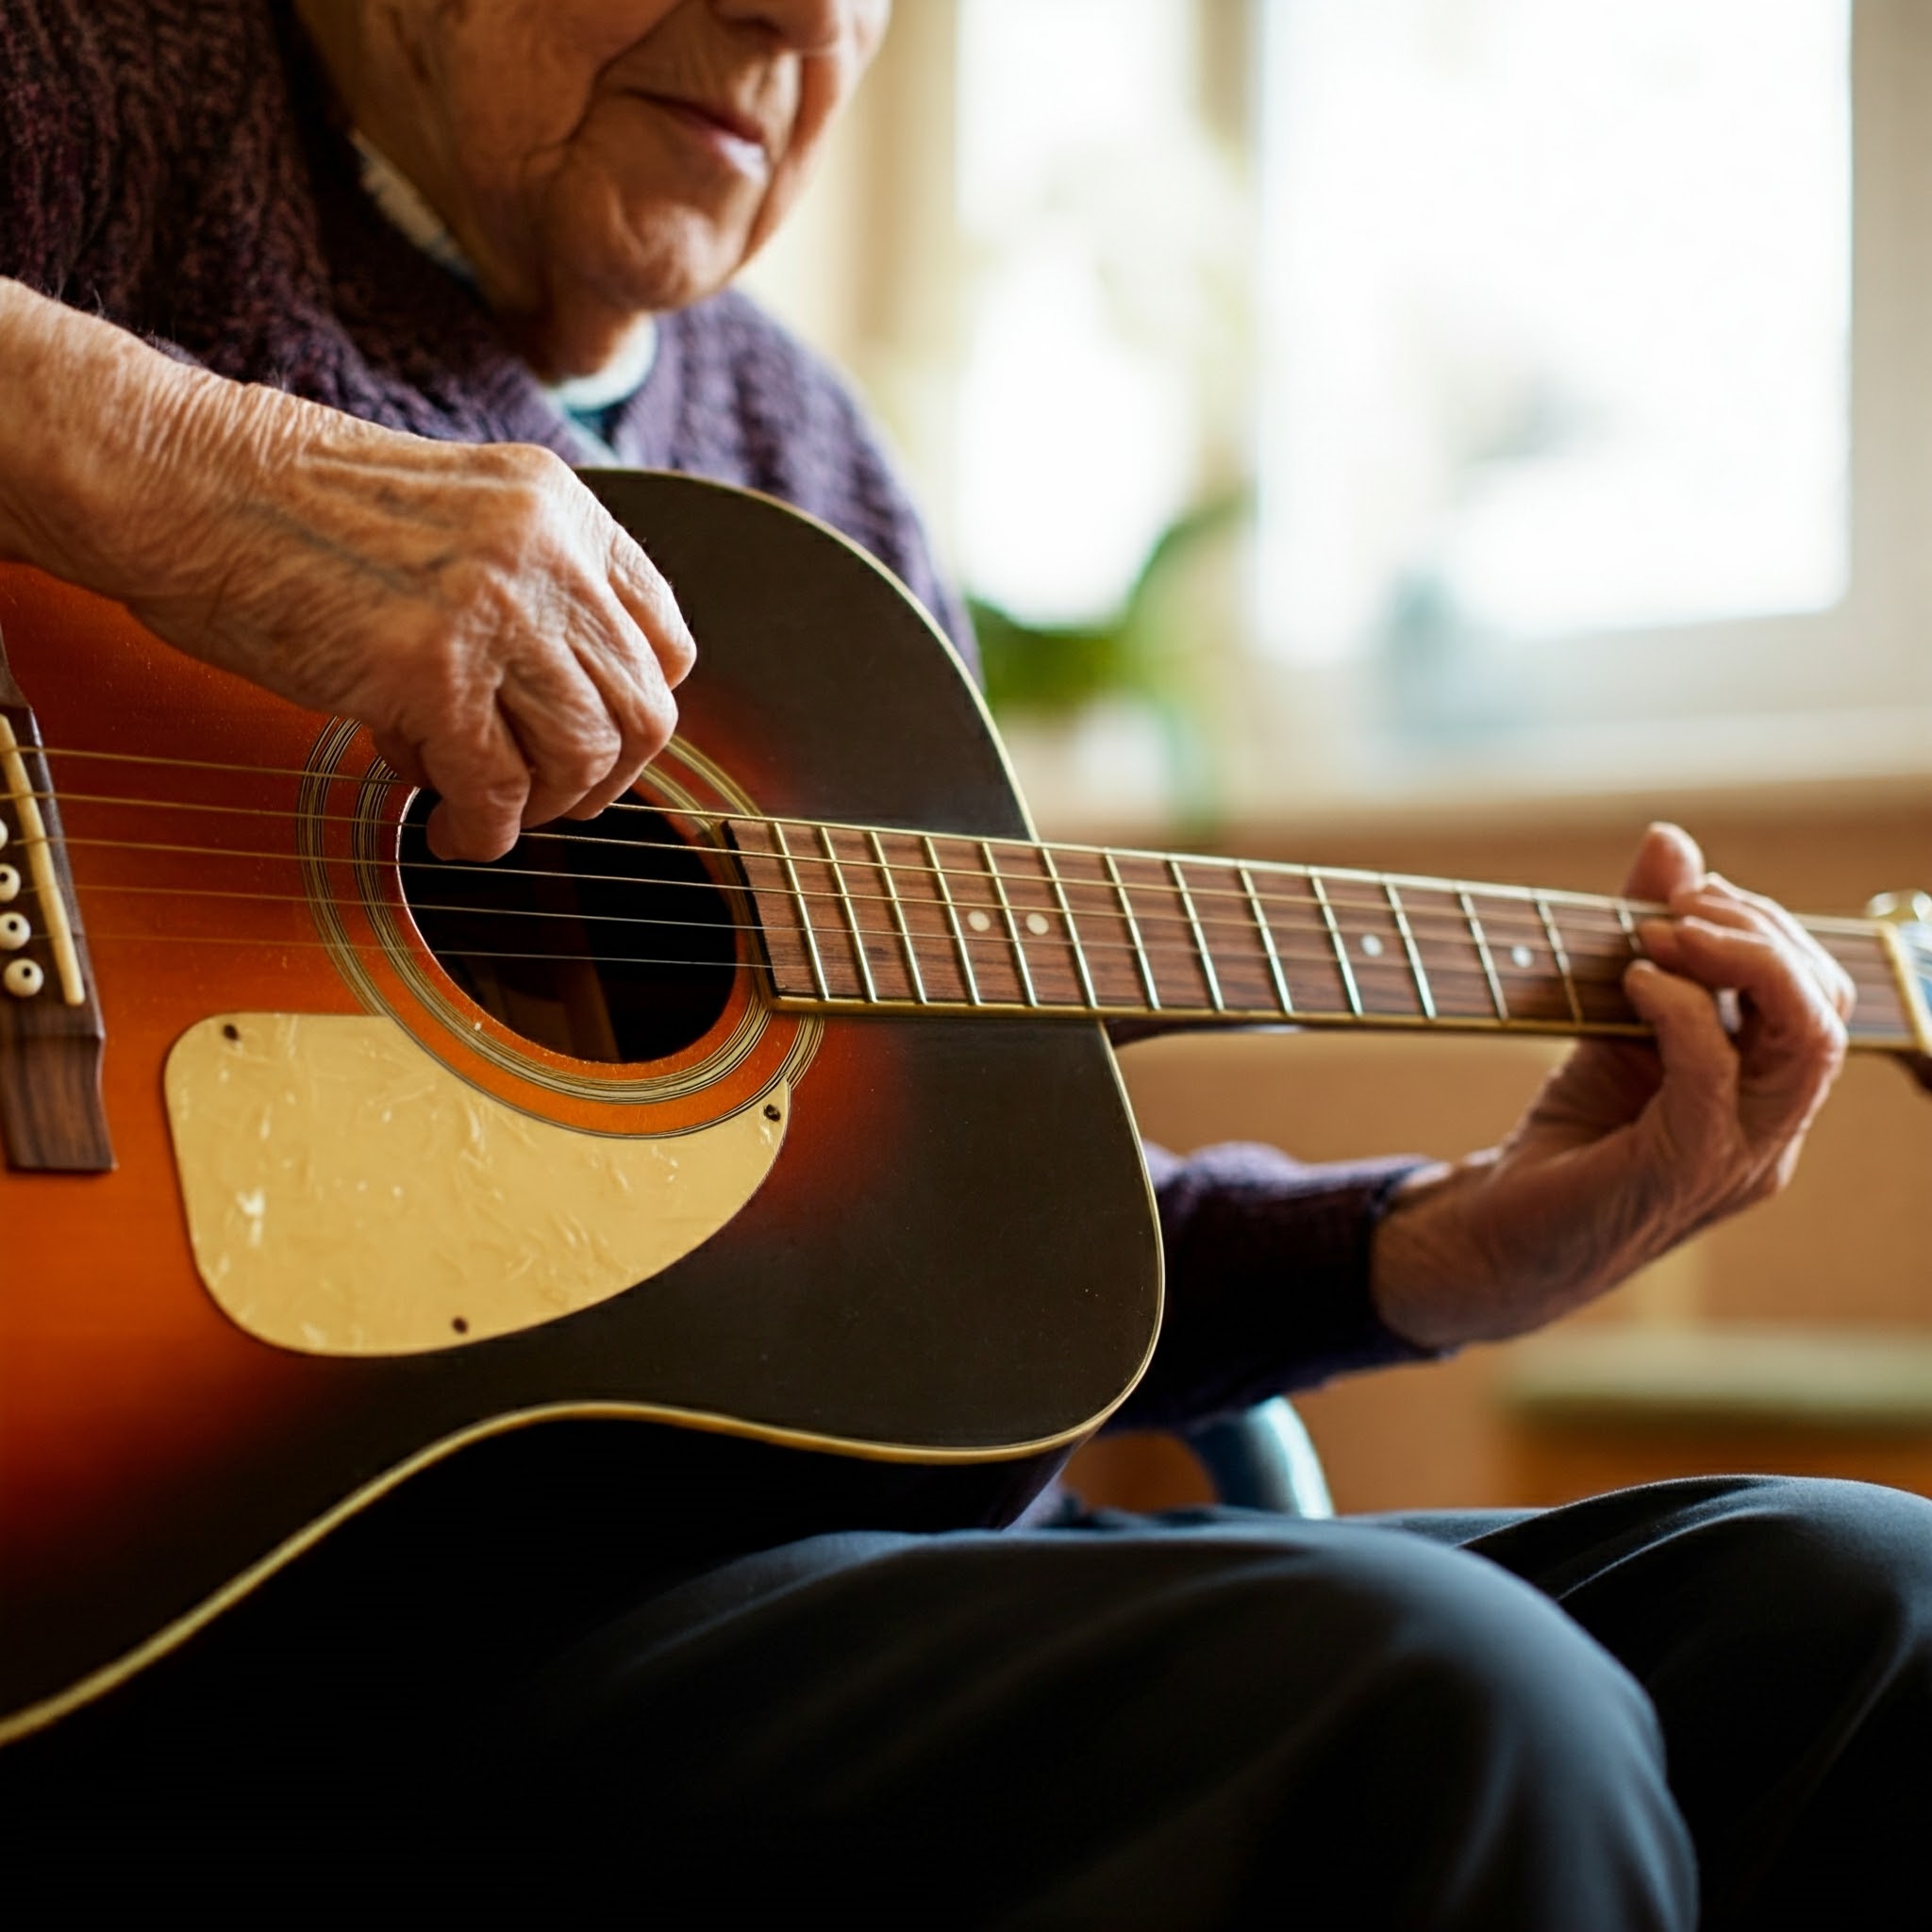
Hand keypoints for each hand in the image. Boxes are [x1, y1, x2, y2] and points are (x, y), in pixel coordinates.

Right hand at [0, 284, 693, 860]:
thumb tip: (564, 709)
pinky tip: (450, 826)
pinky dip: (483, 829)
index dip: (633, 713)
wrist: (178, 480)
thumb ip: (524, 590)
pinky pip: (498, 789)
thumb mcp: (453, 517)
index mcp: (558, 506)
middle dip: (600, 780)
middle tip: (545, 800)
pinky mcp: (430, 668)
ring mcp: (493, 607)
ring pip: (584, 757)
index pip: (662, 639)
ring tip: (487, 810)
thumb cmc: (286, 506)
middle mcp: (544, 551)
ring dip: (543, 809)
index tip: (592, 745)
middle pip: (641, 711)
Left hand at [1370, 823, 1853, 1348]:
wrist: (1498, 1235)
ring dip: (1739, 964)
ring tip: (1661, 935)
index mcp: (1767, 1098)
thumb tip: (1672, 839)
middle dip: (1760, 935)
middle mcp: (1771, 1133)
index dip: (1765, 928)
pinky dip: (1683, 1010)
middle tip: (1676, 909)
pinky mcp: (1680, 1171)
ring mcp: (1736, 1159)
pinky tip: (1635, 984)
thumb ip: (1648, 936)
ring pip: (1805, 1043)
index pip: (1820, 996)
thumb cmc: (1566, 1133)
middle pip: (1828, 1009)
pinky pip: (1717, 1076)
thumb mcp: (1610, 1017)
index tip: (1686, 894)